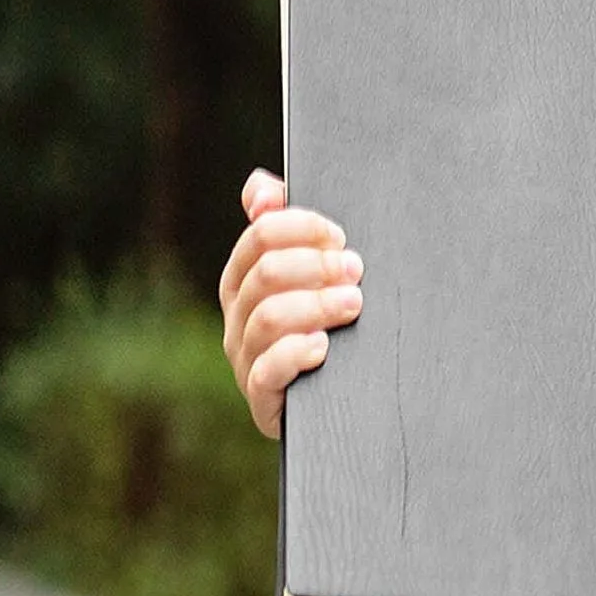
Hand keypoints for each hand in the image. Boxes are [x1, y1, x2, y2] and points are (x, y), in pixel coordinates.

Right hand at [217, 169, 364, 438]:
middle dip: (315, 266)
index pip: (260, 237)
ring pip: (268, 319)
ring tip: (354, 303)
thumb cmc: (331, 332)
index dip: (301, 229)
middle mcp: (238, 318)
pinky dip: (295, 355)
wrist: (345, 409)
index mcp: (245, 280)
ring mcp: (246, 360)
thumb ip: (289, 231)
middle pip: (265, 275)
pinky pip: (267, 374)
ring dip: (315, 306)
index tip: (339, 237)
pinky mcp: (264, 402)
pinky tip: (324, 347)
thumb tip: (260, 186)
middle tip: (356, 270)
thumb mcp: (316, 280)